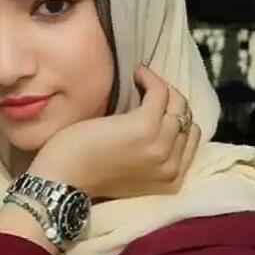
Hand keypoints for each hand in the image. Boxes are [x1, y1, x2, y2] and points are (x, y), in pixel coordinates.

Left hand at [30, 66, 200, 198]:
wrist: (63, 179)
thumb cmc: (89, 171)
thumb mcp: (132, 167)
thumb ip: (151, 151)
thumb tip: (160, 117)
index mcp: (171, 178)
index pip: (190, 136)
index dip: (176, 116)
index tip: (157, 105)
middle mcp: (171, 166)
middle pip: (186, 117)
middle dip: (170, 99)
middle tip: (148, 89)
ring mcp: (160, 147)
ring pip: (176, 103)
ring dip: (160, 85)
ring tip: (141, 79)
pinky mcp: (144, 127)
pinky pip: (160, 92)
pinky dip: (150, 78)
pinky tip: (137, 75)